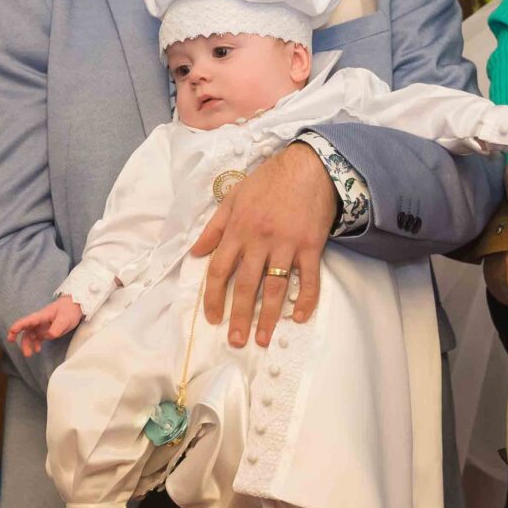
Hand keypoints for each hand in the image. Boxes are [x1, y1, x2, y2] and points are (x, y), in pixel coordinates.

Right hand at [9, 296, 83, 357]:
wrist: (76, 305)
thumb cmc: (69, 309)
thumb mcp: (65, 318)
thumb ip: (57, 327)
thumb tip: (49, 335)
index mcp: (42, 316)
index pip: (28, 321)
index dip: (19, 326)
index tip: (12, 332)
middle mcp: (39, 321)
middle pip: (26, 329)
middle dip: (19, 337)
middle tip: (12, 343)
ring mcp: (42, 326)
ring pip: (31, 335)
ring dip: (28, 344)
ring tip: (28, 354)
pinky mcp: (46, 330)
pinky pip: (38, 338)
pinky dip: (36, 344)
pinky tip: (38, 349)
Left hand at [190, 142, 335, 348]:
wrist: (308, 166)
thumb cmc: (268, 181)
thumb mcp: (233, 197)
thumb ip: (214, 227)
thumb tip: (195, 252)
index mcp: (238, 229)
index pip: (218, 269)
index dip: (213, 297)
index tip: (212, 318)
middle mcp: (259, 240)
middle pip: (245, 285)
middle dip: (239, 316)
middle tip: (236, 341)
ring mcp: (286, 244)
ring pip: (274, 287)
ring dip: (268, 317)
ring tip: (261, 339)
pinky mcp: (311, 246)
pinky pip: (308, 278)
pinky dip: (305, 299)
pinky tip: (298, 317)